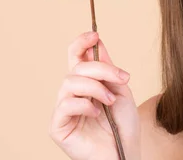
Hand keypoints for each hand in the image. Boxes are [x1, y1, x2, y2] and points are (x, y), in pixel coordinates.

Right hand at [49, 31, 140, 159]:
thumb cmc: (123, 126)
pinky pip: (65, 105)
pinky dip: (84, 105)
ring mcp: (63, 110)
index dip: (81, 42)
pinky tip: (97, 113)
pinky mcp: (58, 126)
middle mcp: (71, 94)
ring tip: (110, 101)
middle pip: (76, 67)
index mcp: (86, 83)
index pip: (76, 56)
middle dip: (101, 69)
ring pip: (70, 83)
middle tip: (121, 80)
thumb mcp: (121, 90)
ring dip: (95, 88)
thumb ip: (109, 69)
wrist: (125, 153)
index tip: (95, 34)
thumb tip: (97, 42)